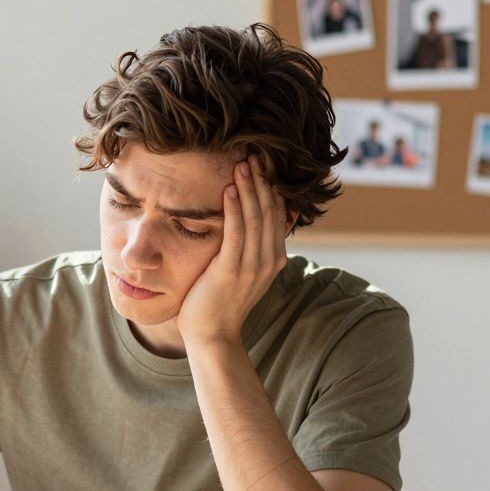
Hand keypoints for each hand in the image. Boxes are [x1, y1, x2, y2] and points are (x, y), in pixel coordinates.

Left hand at [177, 154, 288, 345]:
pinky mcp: (232, 270)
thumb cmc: (220, 302)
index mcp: (274, 258)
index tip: (262, 165)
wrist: (212, 335)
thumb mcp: (242, 271)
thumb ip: (250, 248)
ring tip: (242, 164)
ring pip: (256, 218)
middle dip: (262, 181)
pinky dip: (235, 209)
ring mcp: (252, 266)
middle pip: (270, 211)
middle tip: (254, 155)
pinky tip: (230, 190)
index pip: (277, 214)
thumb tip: (252, 222)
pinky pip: (236, 233)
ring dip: (249, 188)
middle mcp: (269, 260)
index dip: (271, 188)